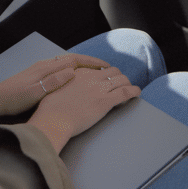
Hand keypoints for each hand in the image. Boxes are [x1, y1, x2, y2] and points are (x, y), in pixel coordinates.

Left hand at [0, 54, 112, 119]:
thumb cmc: (15, 98)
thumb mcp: (35, 92)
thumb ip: (53, 82)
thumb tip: (72, 72)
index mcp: (47, 68)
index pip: (74, 60)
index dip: (92, 62)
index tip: (106, 66)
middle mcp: (45, 65)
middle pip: (73, 60)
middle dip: (90, 63)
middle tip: (106, 69)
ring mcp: (41, 70)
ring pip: (67, 64)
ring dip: (83, 67)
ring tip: (96, 74)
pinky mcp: (38, 76)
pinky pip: (61, 70)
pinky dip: (73, 72)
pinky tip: (76, 80)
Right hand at [26, 66, 140, 152]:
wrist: (53, 120)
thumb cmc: (50, 110)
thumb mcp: (55, 89)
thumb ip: (65, 84)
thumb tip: (69, 88)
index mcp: (79, 73)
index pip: (99, 68)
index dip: (106, 72)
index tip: (109, 76)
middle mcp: (91, 78)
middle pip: (113, 71)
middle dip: (119, 77)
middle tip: (121, 83)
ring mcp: (99, 89)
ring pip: (121, 80)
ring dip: (128, 83)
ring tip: (131, 88)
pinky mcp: (106, 102)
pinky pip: (125, 92)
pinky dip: (134, 91)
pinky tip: (137, 92)